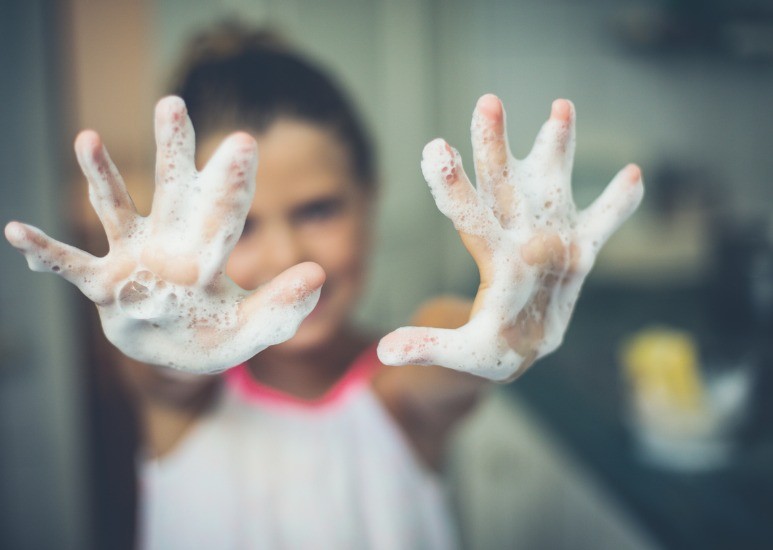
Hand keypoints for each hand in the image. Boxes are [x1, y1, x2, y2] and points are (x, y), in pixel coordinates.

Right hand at [5, 97, 323, 372]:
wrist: (178, 355)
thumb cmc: (216, 336)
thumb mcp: (254, 329)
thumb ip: (283, 305)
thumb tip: (320, 273)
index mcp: (210, 253)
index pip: (225, 213)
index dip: (232, 181)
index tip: (243, 142)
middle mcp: (171, 244)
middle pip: (172, 191)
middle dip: (172, 151)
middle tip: (172, 104)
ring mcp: (134, 260)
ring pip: (117, 210)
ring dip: (102, 177)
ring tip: (88, 138)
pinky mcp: (105, 285)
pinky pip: (72, 266)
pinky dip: (47, 251)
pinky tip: (17, 231)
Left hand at [378, 94, 643, 381]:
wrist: (519, 350)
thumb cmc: (486, 351)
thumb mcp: (459, 353)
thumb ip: (428, 346)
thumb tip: (384, 351)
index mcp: (492, 259)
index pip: (469, 217)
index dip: (453, 186)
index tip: (434, 149)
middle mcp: (518, 238)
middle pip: (503, 186)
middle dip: (496, 146)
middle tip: (487, 102)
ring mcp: (551, 240)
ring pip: (552, 186)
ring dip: (558, 149)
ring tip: (561, 105)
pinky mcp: (580, 254)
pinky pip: (603, 224)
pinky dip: (618, 205)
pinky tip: (633, 174)